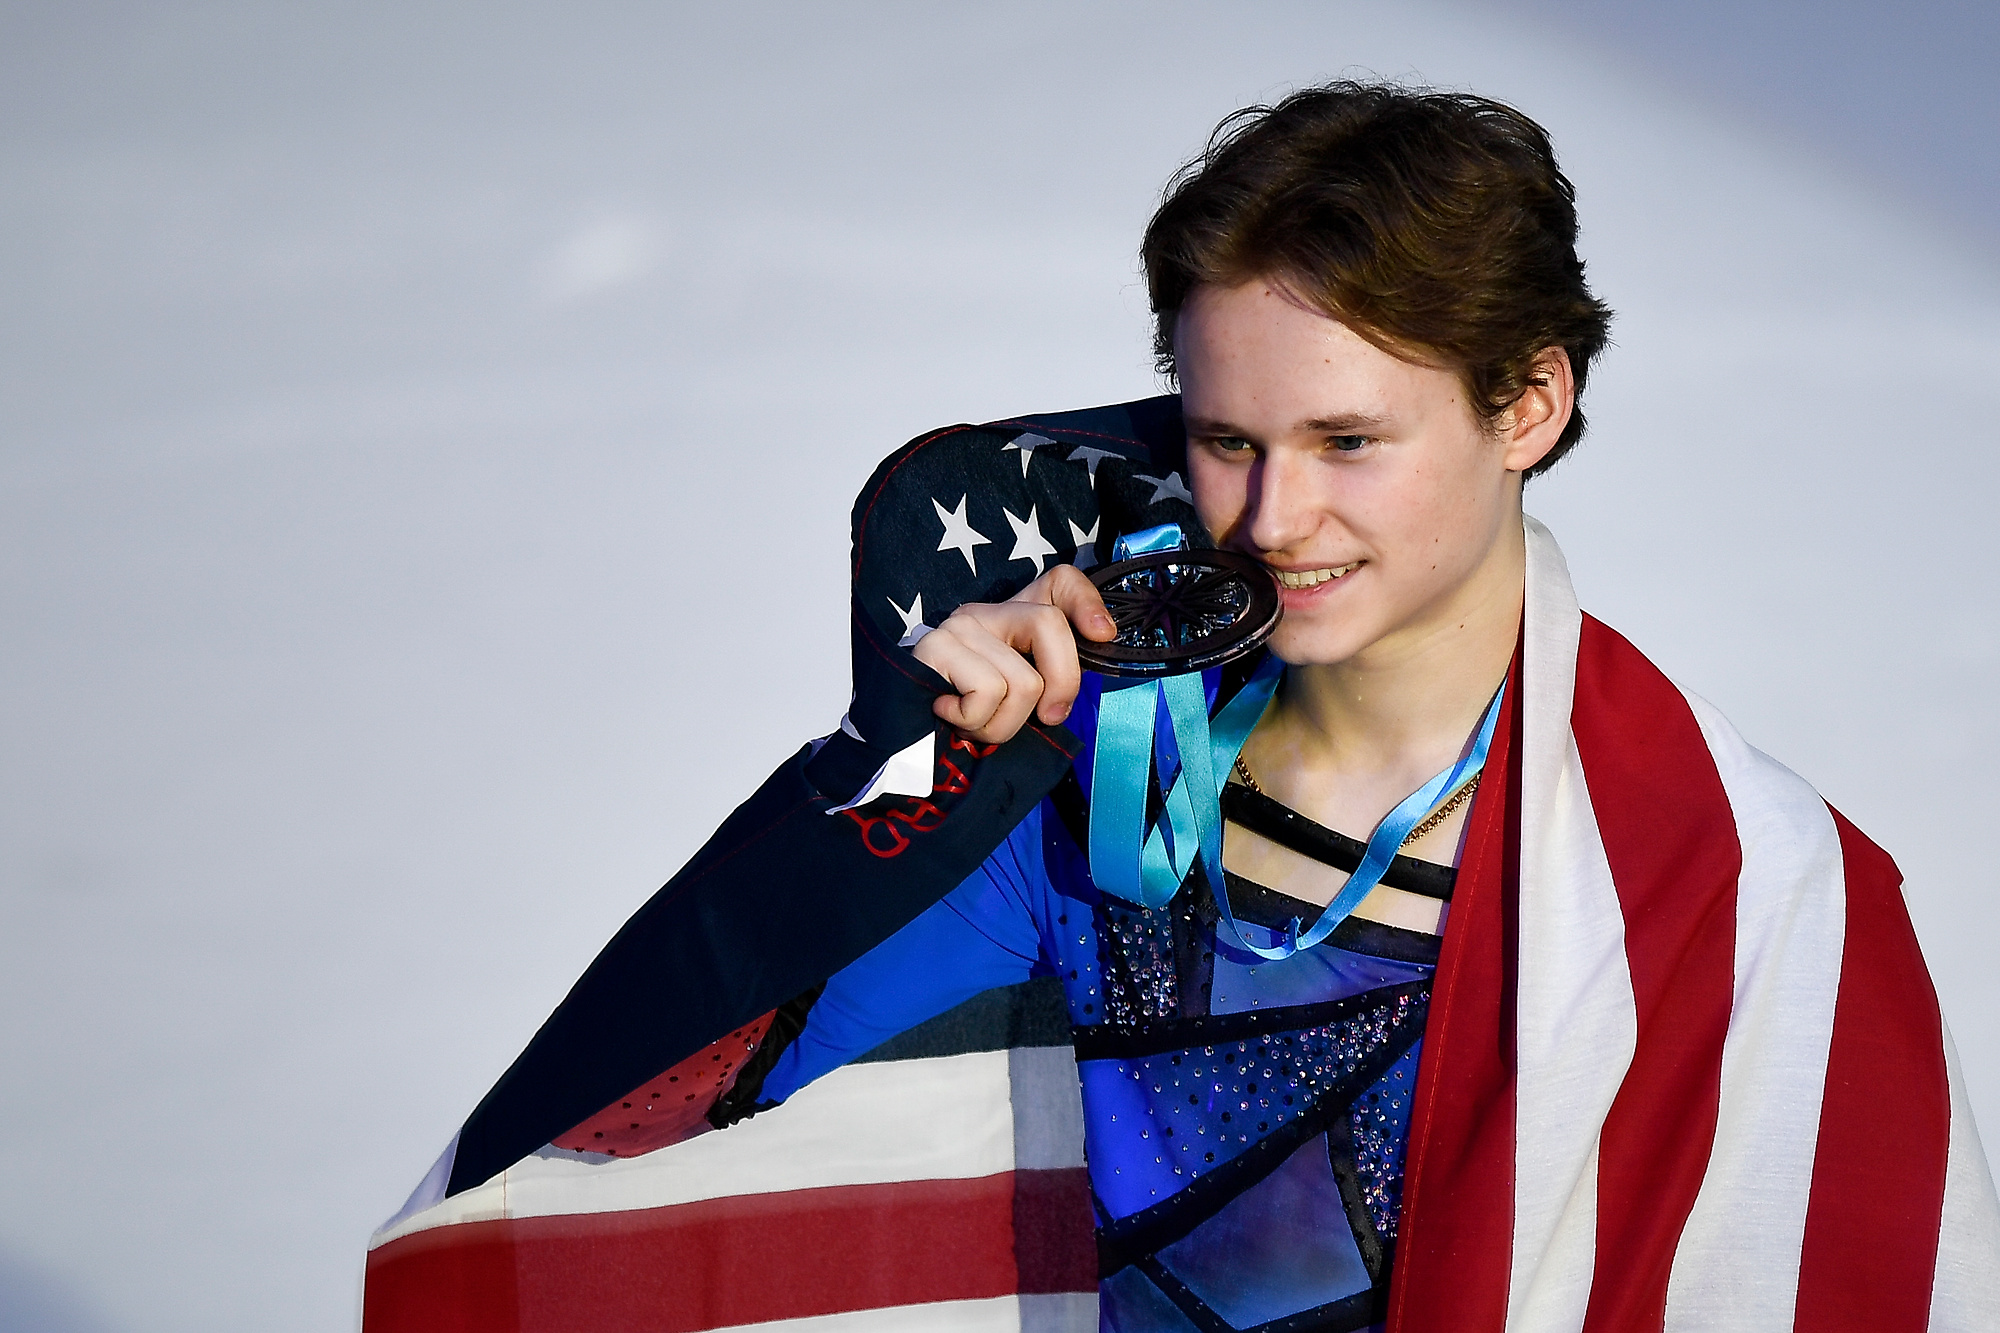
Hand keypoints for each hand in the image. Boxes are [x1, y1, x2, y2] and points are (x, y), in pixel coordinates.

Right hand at [911, 565, 1117, 742]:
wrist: (901, 741)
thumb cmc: (966, 720)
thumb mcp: (1017, 701)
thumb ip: (1048, 683)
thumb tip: (1073, 685)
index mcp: (1012, 618)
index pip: (1059, 582)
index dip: (1087, 601)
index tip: (1103, 635)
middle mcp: (986, 612)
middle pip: (1049, 626)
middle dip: (1061, 686)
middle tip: (1043, 719)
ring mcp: (960, 626)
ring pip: (1023, 680)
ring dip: (1005, 724)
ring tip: (977, 724)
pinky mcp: (935, 647)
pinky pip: (987, 691)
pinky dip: (974, 720)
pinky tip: (948, 713)